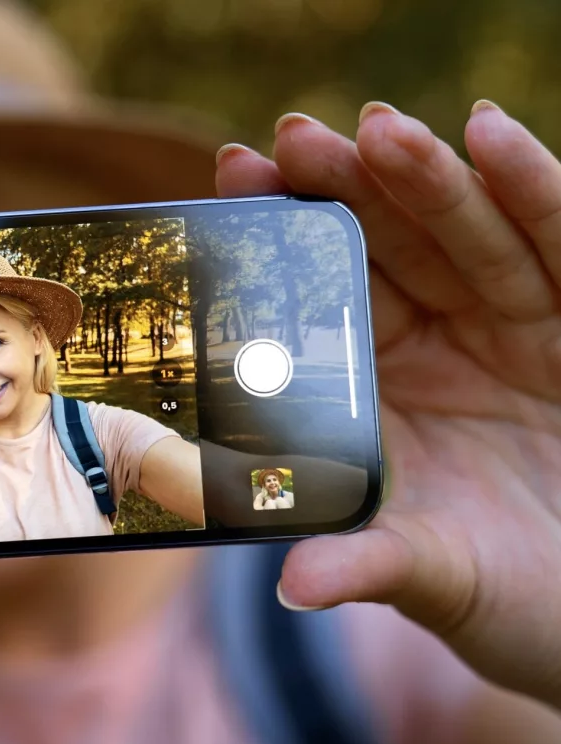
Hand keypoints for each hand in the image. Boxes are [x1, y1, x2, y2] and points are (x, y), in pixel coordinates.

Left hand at [216, 101, 560, 708]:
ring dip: (426, 179)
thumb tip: (295, 586)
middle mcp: (437, 342)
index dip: (282, 237)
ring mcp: (513, 326)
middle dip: (342, 189)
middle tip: (293, 139)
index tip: (235, 179)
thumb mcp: (433, 573)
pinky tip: (492, 135)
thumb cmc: (506, 591)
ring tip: (381, 130)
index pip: (322, 295)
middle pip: (386, 247)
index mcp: (375, 387)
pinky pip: (558, 246)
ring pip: (467, 235)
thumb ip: (365, 562)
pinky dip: (534, 190)